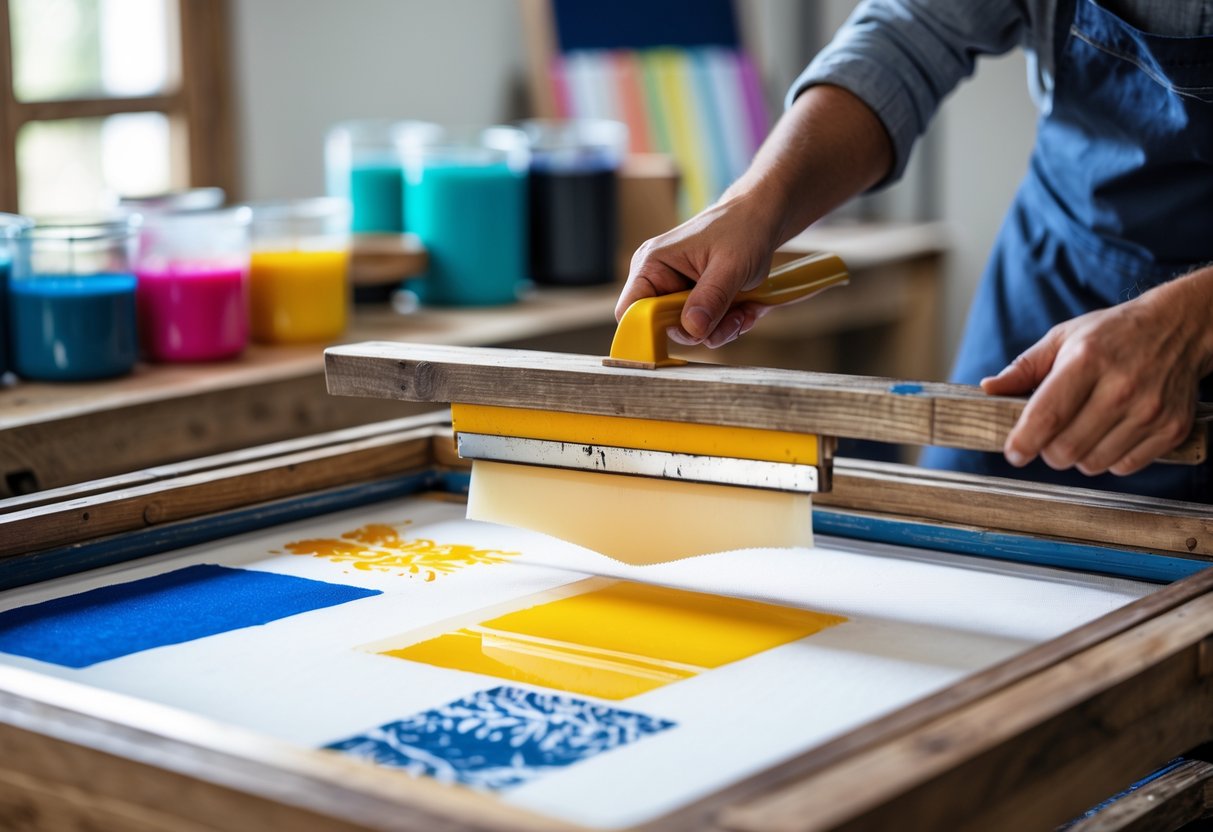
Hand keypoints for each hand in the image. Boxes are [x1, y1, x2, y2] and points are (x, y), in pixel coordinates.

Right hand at [615, 193, 782, 347]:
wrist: (762, 219)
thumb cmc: (742, 229)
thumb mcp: (730, 265)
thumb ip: (710, 298)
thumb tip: (692, 330)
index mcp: (653, 265)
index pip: (630, 311)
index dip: (646, 333)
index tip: (683, 337)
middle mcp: (660, 281)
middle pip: (664, 329)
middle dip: (701, 331)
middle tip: (732, 319)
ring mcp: (679, 292)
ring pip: (690, 332)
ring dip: (721, 329)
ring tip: (743, 310)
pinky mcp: (698, 301)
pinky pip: (707, 328)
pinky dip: (729, 324)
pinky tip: (746, 308)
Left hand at [981, 268, 1212, 475]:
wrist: (1179, 327)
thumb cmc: (1112, 334)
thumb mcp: (1063, 337)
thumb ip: (1024, 367)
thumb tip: (989, 389)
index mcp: (1088, 360)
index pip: (1047, 416)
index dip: (1024, 442)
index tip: (1014, 453)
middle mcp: (1121, 387)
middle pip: (1067, 449)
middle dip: (1048, 451)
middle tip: (1050, 436)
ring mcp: (1150, 410)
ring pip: (1094, 463)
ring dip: (1078, 456)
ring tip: (1082, 431)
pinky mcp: (1171, 429)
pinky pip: (1125, 467)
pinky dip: (1110, 459)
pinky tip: (1110, 435)